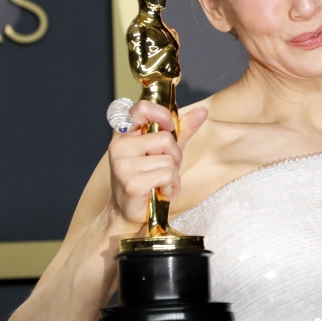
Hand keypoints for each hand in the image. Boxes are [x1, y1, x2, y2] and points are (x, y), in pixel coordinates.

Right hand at [106, 101, 207, 229]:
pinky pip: (166, 175)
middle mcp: (119, 146)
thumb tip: (202, 110)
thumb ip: (181, 130)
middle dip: (175, 156)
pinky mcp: (131, 182)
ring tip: (162, 183)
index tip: (170, 128)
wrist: (128, 212)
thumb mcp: (165, 150)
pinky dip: (171, 186)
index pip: (141, 108)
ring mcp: (123, 164)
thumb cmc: (147, 179)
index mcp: (125, 133)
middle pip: (165, 138)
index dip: (162, 115)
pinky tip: (162, 192)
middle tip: (165, 169)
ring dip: (173, 175)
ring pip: (168, 160)